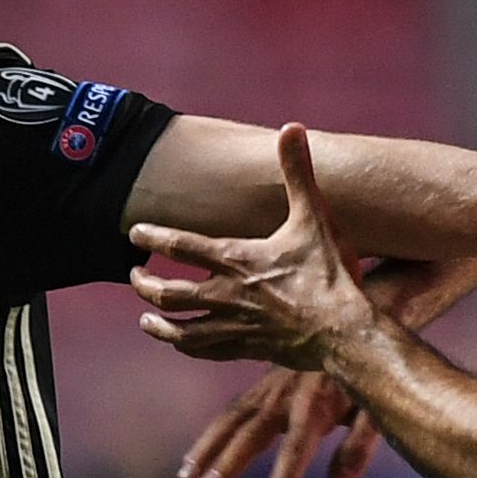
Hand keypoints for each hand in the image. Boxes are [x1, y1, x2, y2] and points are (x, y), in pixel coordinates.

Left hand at [131, 123, 374, 372]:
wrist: (343, 331)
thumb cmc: (329, 274)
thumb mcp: (314, 218)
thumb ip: (298, 173)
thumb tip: (293, 127)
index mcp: (236, 258)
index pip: (179, 246)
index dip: (153, 237)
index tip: (133, 232)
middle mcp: (226, 294)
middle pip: (167, 292)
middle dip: (144, 284)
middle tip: (134, 276)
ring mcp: (232, 325)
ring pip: (178, 329)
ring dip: (157, 323)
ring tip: (145, 318)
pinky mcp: (244, 348)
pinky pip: (204, 350)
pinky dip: (186, 345)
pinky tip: (180, 343)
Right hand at [178, 367, 373, 477]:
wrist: (350, 323)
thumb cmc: (368, 373)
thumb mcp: (375, 407)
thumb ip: (358, 446)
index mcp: (318, 401)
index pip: (299, 444)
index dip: (284, 475)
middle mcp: (286, 395)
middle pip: (252, 432)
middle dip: (229, 462)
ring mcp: (269, 389)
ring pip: (231, 420)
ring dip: (207, 449)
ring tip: (185, 477)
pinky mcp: (261, 387)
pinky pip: (231, 412)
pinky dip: (212, 435)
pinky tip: (194, 458)